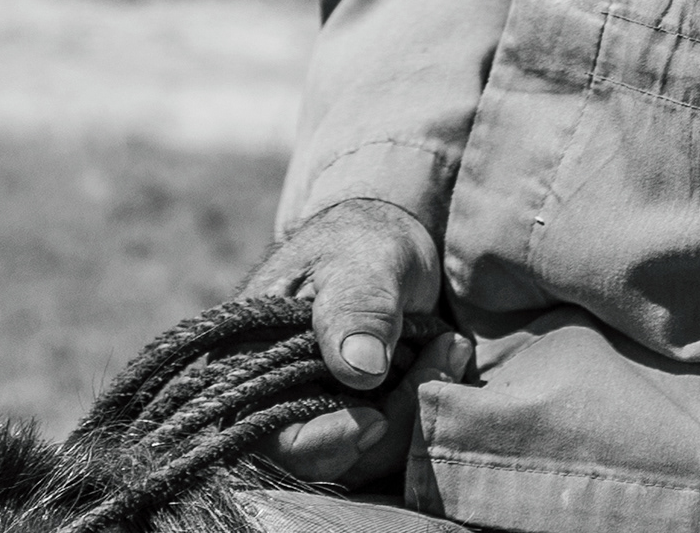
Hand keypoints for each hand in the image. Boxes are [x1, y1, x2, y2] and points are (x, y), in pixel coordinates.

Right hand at [237, 197, 447, 486]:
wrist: (389, 243)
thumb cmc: (366, 241)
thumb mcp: (366, 260)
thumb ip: (358, 307)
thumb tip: (359, 370)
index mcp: (249, 357)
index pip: (268, 434)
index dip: (323, 442)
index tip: (379, 419)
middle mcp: (272, 395)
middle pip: (321, 459)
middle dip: (390, 423)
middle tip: (444, 356)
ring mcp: (313, 412)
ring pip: (360, 458)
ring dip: (413, 413)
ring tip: (450, 347)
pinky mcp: (350, 420)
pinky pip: (383, 445)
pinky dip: (419, 411)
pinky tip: (446, 357)